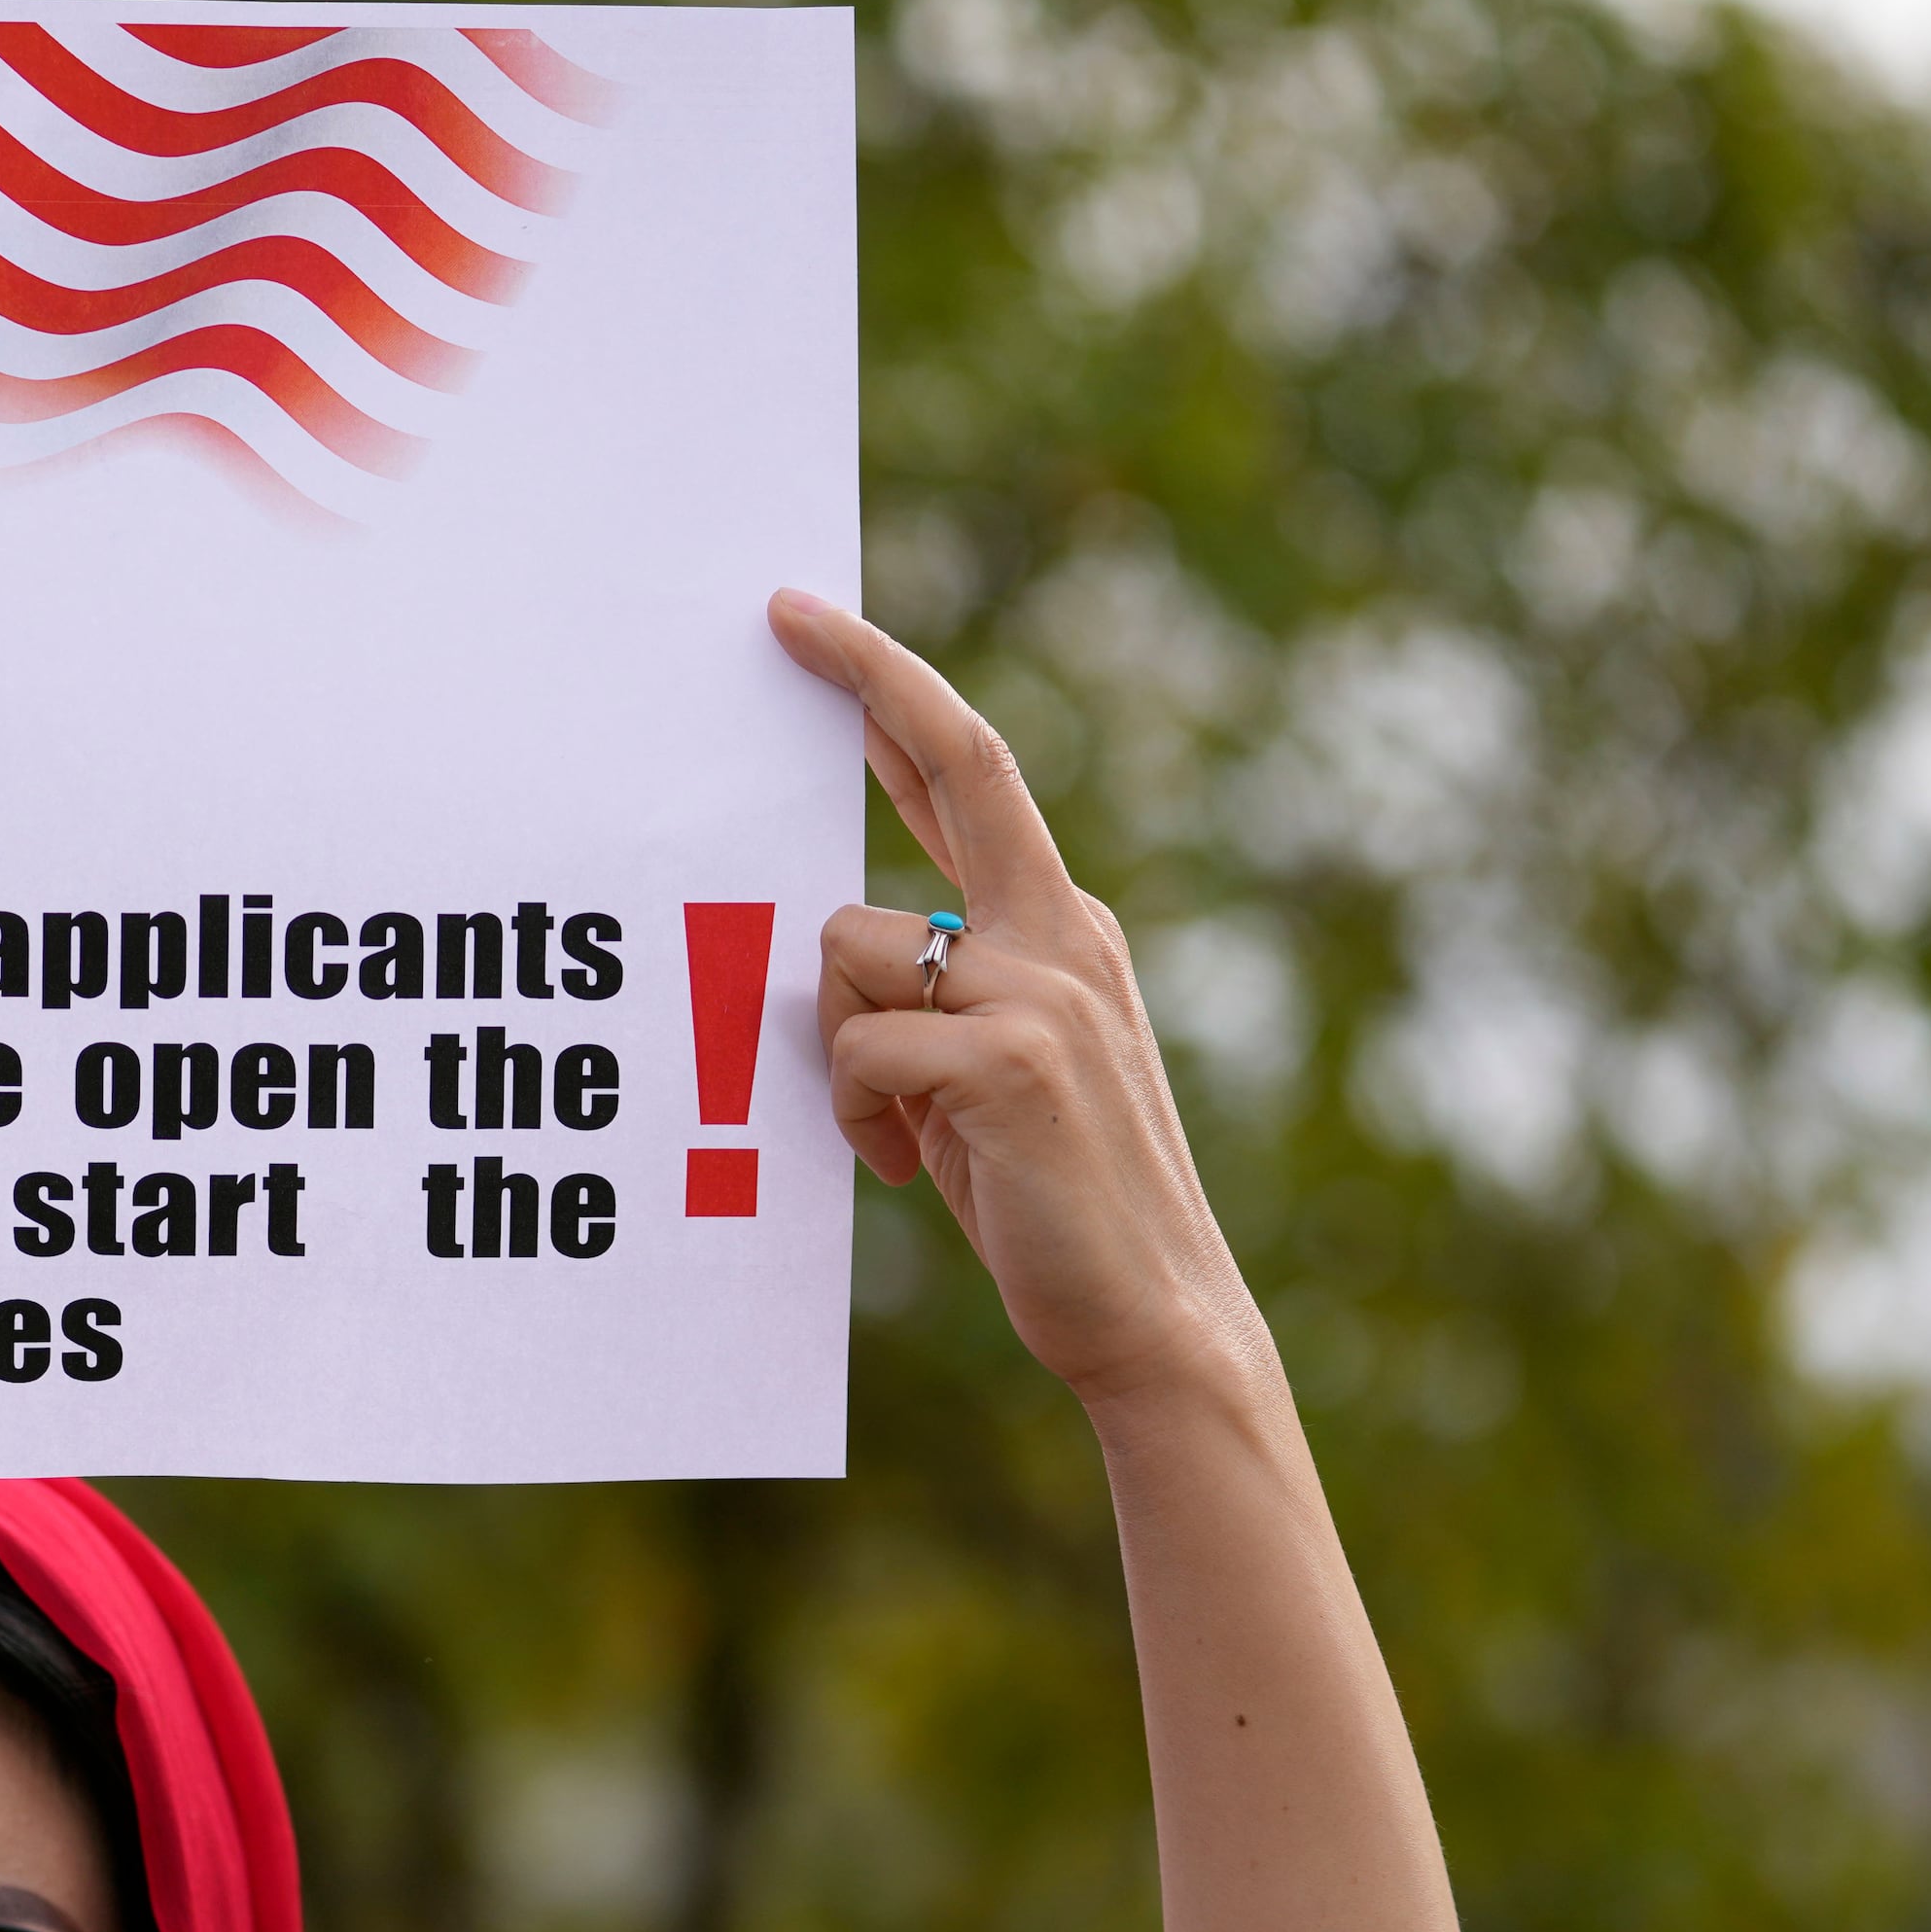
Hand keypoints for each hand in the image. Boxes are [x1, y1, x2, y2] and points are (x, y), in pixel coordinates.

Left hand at [777, 589, 1264, 1410]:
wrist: (1151, 1314)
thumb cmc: (1046, 1198)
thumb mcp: (984, 1070)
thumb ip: (933, 991)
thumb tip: (828, 943)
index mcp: (1057, 928)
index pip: (973, 774)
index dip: (895, 691)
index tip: (817, 627)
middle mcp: (1059, 932)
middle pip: (955, 766)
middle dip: (864, 683)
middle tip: (779, 617)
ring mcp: (1043, 988)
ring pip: (850, 947)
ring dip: (839, 1045)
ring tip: (901, 1129)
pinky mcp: (1011, 1059)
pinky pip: (855, 1049)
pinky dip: (853, 1115)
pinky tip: (907, 1167)